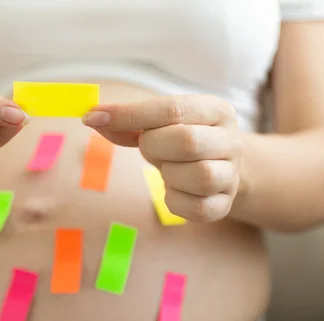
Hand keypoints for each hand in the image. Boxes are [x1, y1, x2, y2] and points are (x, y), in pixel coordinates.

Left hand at [82, 95, 241, 221]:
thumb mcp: (159, 124)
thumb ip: (129, 122)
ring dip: (169, 175)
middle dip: (154, 147)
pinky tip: (173, 191)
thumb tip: (93, 118)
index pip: (172, 108)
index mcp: (214, 110)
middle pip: (187, 141)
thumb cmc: (182, 140)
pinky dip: (174, 201)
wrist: (224, 168)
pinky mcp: (225, 205)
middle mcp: (230, 140)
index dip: (129, 114)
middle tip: (149, 148)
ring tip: (167, 169)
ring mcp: (231, 174)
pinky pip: (196, 209)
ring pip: (198, 176)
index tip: (92, 117)